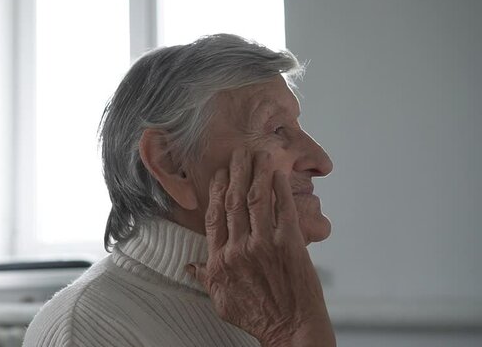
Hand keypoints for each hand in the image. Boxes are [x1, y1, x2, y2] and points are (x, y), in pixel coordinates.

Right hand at [186, 148, 334, 345]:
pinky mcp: (290, 245)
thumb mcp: (222, 300)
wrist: (291, 329)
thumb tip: (190, 266)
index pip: (215, 216)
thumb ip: (205, 278)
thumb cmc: (257, 316)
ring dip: (257, 173)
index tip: (220, 174)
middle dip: (236, 172)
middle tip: (239, 153)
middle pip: (234, 201)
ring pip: (257, 200)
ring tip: (259, 155)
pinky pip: (283, 210)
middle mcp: (239, 248)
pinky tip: (278, 175)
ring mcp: (265, 245)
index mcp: (221, 259)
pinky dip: (280, 190)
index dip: (217, 191)